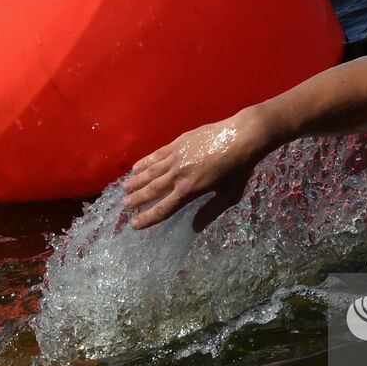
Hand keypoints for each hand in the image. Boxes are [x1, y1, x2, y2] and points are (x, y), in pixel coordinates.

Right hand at [122, 114, 266, 231]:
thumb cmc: (239, 169)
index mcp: (189, 191)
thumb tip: (195, 228)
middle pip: (151, 190)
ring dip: (136, 182)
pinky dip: (145, 162)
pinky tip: (136, 167)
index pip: (163, 209)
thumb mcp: (229, 196)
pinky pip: (156, 155)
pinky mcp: (178, 143)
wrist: (242, 137)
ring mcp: (176, 157)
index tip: (134, 224)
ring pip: (150, 172)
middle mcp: (178, 175)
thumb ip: (210, 212)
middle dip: (136, 200)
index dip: (147, 218)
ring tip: (124, 189)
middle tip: (124, 206)